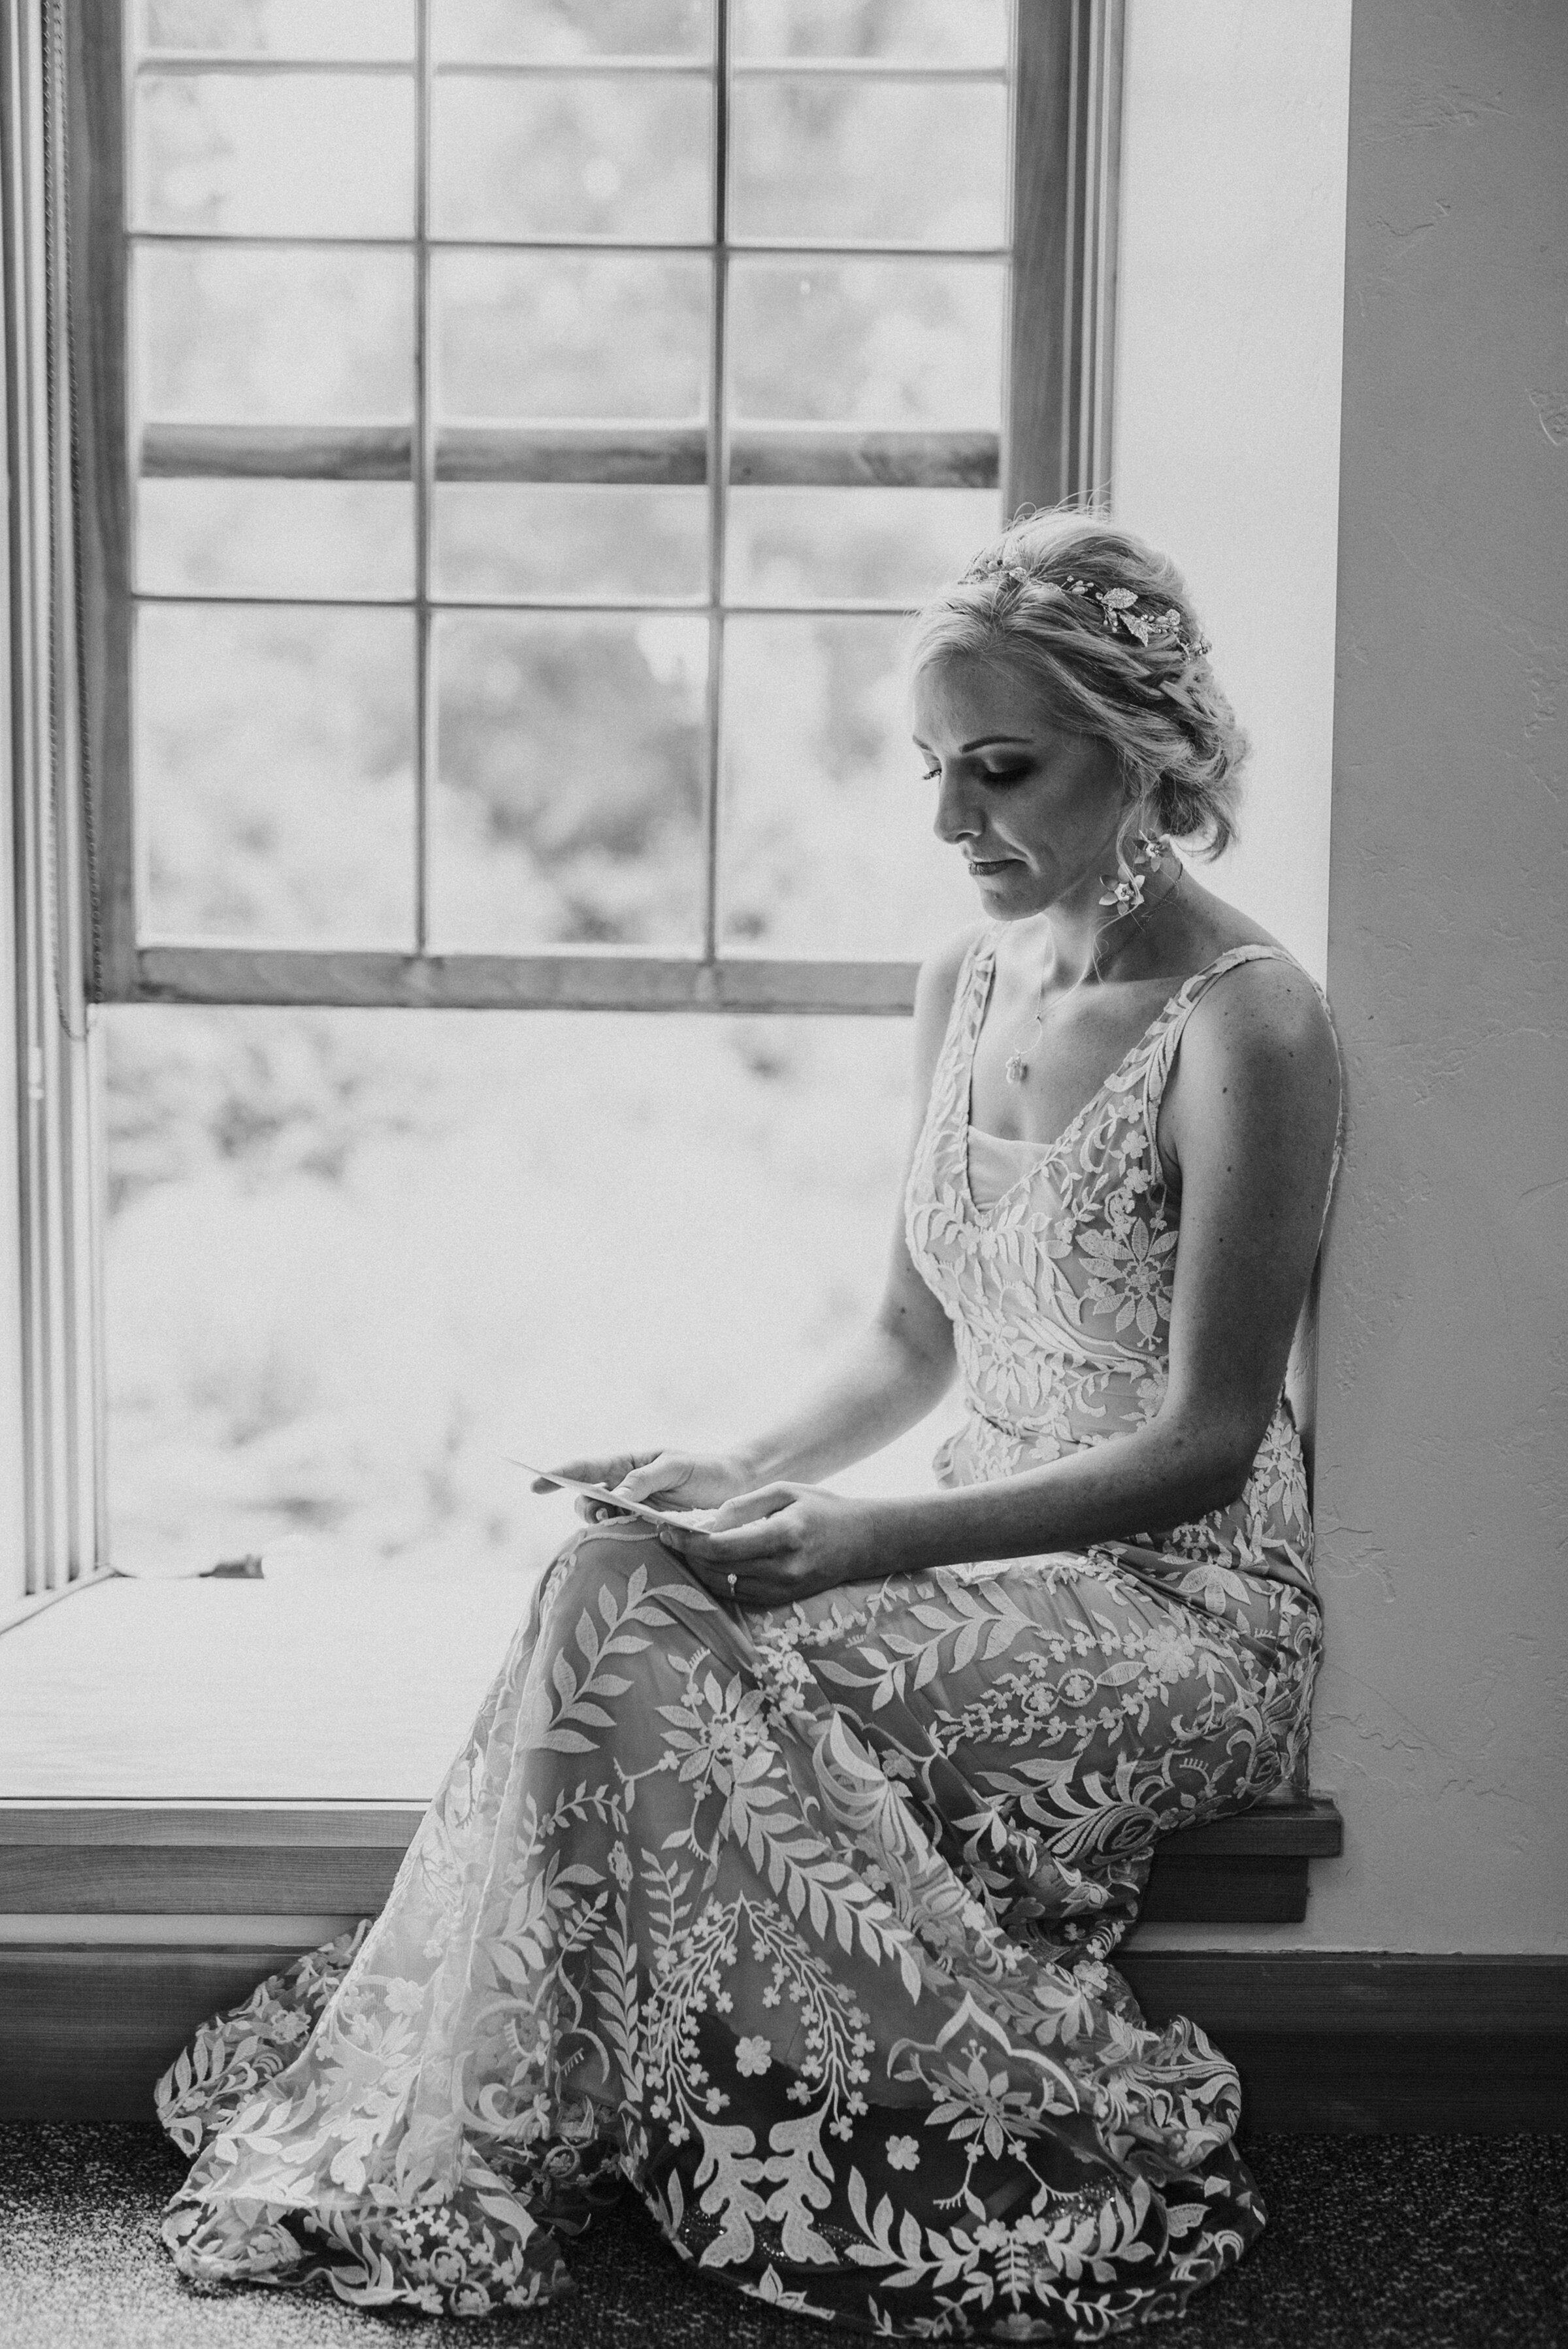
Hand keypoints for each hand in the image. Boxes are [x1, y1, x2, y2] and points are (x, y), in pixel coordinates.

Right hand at [531, 1448, 753, 1523]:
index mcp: (628, 1464)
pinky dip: (620, 1540)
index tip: (535, 1484)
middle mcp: (626, 1489)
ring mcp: (635, 1512)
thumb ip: (645, 1479)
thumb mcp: (677, 1467)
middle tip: (606, 1515)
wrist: (736, 1491)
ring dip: (605, 1526)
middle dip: (587, 1508)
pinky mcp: (647, 1532)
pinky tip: (634, 1538)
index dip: (559, 1475)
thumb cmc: (705, 1471)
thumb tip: (615, 1494)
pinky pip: (622, 1539)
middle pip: (587, 1500)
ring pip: (602, 1522)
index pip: (586, 1468)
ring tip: (623, 1524)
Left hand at [658, 1483, 883, 1607]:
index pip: (722, 1547)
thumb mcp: (785, 1492)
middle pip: (718, 1569)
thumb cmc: (821, 1508)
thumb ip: (744, 1505)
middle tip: (668, 1537)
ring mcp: (784, 1590)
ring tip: (684, 1548)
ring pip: (725, 1586)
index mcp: (784, 1535)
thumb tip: (708, 1522)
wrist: (863, 1541)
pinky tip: (709, 1563)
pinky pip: (739, 1594)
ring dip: (699, 1569)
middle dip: (687, 1554)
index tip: (667, 1529)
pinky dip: (718, 1579)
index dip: (689, 1541)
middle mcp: (783, 1569)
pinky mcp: (783, 1601)